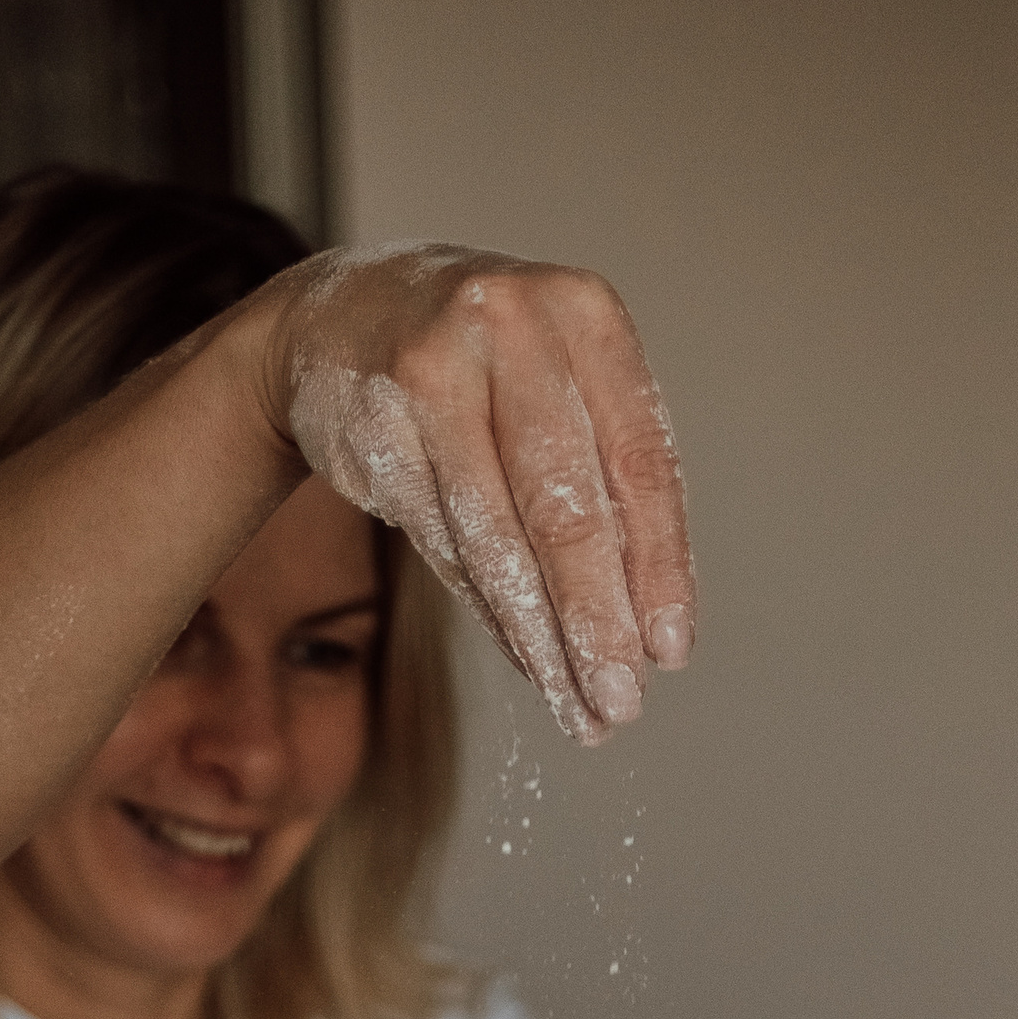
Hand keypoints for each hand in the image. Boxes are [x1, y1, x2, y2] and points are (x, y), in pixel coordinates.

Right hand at [275, 245, 692, 744]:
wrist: (347, 317)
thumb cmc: (490, 365)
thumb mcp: (566, 385)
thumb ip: (609, 481)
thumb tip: (651, 631)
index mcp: (585, 313)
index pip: (640, 461)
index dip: (659, 566)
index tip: (670, 652)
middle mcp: (510, 327)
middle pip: (564, 507)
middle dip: (596, 619)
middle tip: (621, 700)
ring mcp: (432, 371)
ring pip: (498, 537)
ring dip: (541, 637)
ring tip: (577, 705)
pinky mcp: (376, 425)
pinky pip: (446, 544)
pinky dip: (491, 613)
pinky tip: (527, 661)